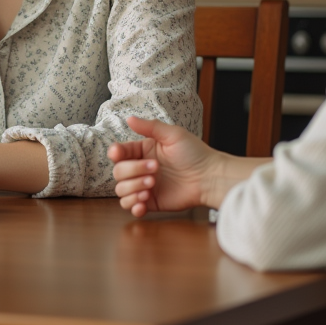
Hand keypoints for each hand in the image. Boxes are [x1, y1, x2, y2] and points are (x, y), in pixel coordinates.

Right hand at [107, 116, 222, 217]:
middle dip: (133, 171)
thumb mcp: (173, 134)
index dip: (116, 153)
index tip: (118, 154)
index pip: (120, 152)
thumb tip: (129, 118)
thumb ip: (150, 127)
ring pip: (121, 190)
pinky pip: (130, 206)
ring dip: (132, 188)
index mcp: (143, 151)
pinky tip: (143, 201)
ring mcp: (144, 186)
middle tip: (155, 169)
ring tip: (151, 185)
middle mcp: (140, 168)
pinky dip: (133, 205)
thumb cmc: (195, 153)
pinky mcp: (150, 202)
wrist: (209, 178)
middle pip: (118, 172)